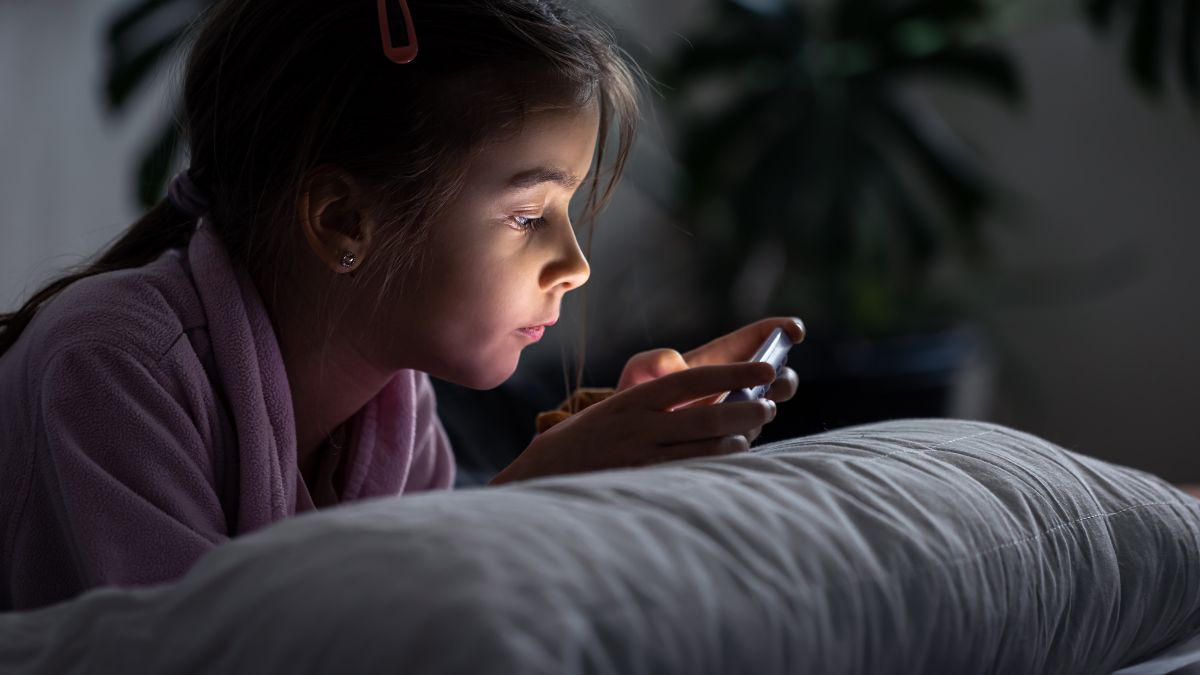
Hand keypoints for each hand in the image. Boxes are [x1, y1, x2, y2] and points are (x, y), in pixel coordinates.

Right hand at [489, 362, 778, 484]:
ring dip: (736, 436)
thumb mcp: (613, 412)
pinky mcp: (640, 482)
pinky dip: (715, 461)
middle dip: (744, 406)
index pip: (692, 378)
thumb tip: (711, 404)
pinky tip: (732, 456)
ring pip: (703, 443)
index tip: (765, 368)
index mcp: (633, 399)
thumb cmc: (583, 444)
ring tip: (752, 432)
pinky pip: (688, 470)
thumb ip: (654, 406)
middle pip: (706, 412)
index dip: (734, 372)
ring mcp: (639, 455)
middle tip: (767, 404)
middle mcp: (637, 423)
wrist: (538, 477)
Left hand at [615, 317, 804, 441]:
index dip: (783, 330)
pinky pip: (749, 436)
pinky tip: (732, 434)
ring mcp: (738, 414)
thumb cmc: (636, 398)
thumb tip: (678, 365)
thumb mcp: (637, 373)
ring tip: (750, 409)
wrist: (631, 440)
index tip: (795, 332)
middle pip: (779, 375)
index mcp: (721, 358)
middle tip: (772, 381)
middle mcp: (737, 385)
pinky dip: (747, 433)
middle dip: (784, 377)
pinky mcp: (732, 440)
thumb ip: (651, 362)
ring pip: (769, 407)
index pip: (759, 337)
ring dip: (766, 406)